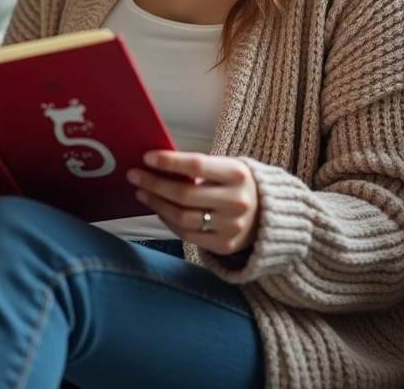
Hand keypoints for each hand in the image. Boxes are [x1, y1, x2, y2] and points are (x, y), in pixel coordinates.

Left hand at [127, 150, 258, 255]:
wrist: (269, 215)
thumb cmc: (237, 185)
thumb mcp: (227, 168)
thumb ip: (198, 167)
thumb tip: (157, 164)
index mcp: (237, 174)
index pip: (196, 165)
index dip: (169, 162)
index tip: (147, 157)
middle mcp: (236, 201)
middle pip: (184, 195)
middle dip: (154, 184)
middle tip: (134, 175)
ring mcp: (231, 226)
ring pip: (182, 217)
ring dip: (156, 204)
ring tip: (142, 192)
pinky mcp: (224, 245)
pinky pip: (186, 234)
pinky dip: (168, 221)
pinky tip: (159, 210)